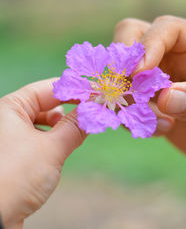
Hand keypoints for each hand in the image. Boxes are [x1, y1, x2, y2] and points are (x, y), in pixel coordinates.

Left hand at [0, 79, 85, 227]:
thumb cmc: (15, 177)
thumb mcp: (51, 149)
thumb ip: (74, 127)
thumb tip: (92, 112)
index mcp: (10, 107)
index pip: (48, 89)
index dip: (73, 92)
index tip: (94, 96)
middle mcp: (7, 118)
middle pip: (45, 105)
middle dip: (68, 111)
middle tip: (90, 116)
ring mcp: (10, 136)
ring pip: (43, 122)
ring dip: (62, 127)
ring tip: (77, 134)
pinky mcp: (14, 153)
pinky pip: (38, 138)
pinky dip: (53, 139)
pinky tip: (63, 146)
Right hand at [114, 16, 185, 160]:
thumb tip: (165, 98)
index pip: (166, 28)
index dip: (149, 45)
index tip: (139, 73)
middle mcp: (170, 54)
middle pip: (132, 37)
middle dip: (126, 64)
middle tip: (129, 89)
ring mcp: (154, 74)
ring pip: (123, 71)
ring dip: (130, 97)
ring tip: (158, 122)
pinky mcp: (144, 97)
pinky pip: (124, 98)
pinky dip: (132, 115)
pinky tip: (159, 130)